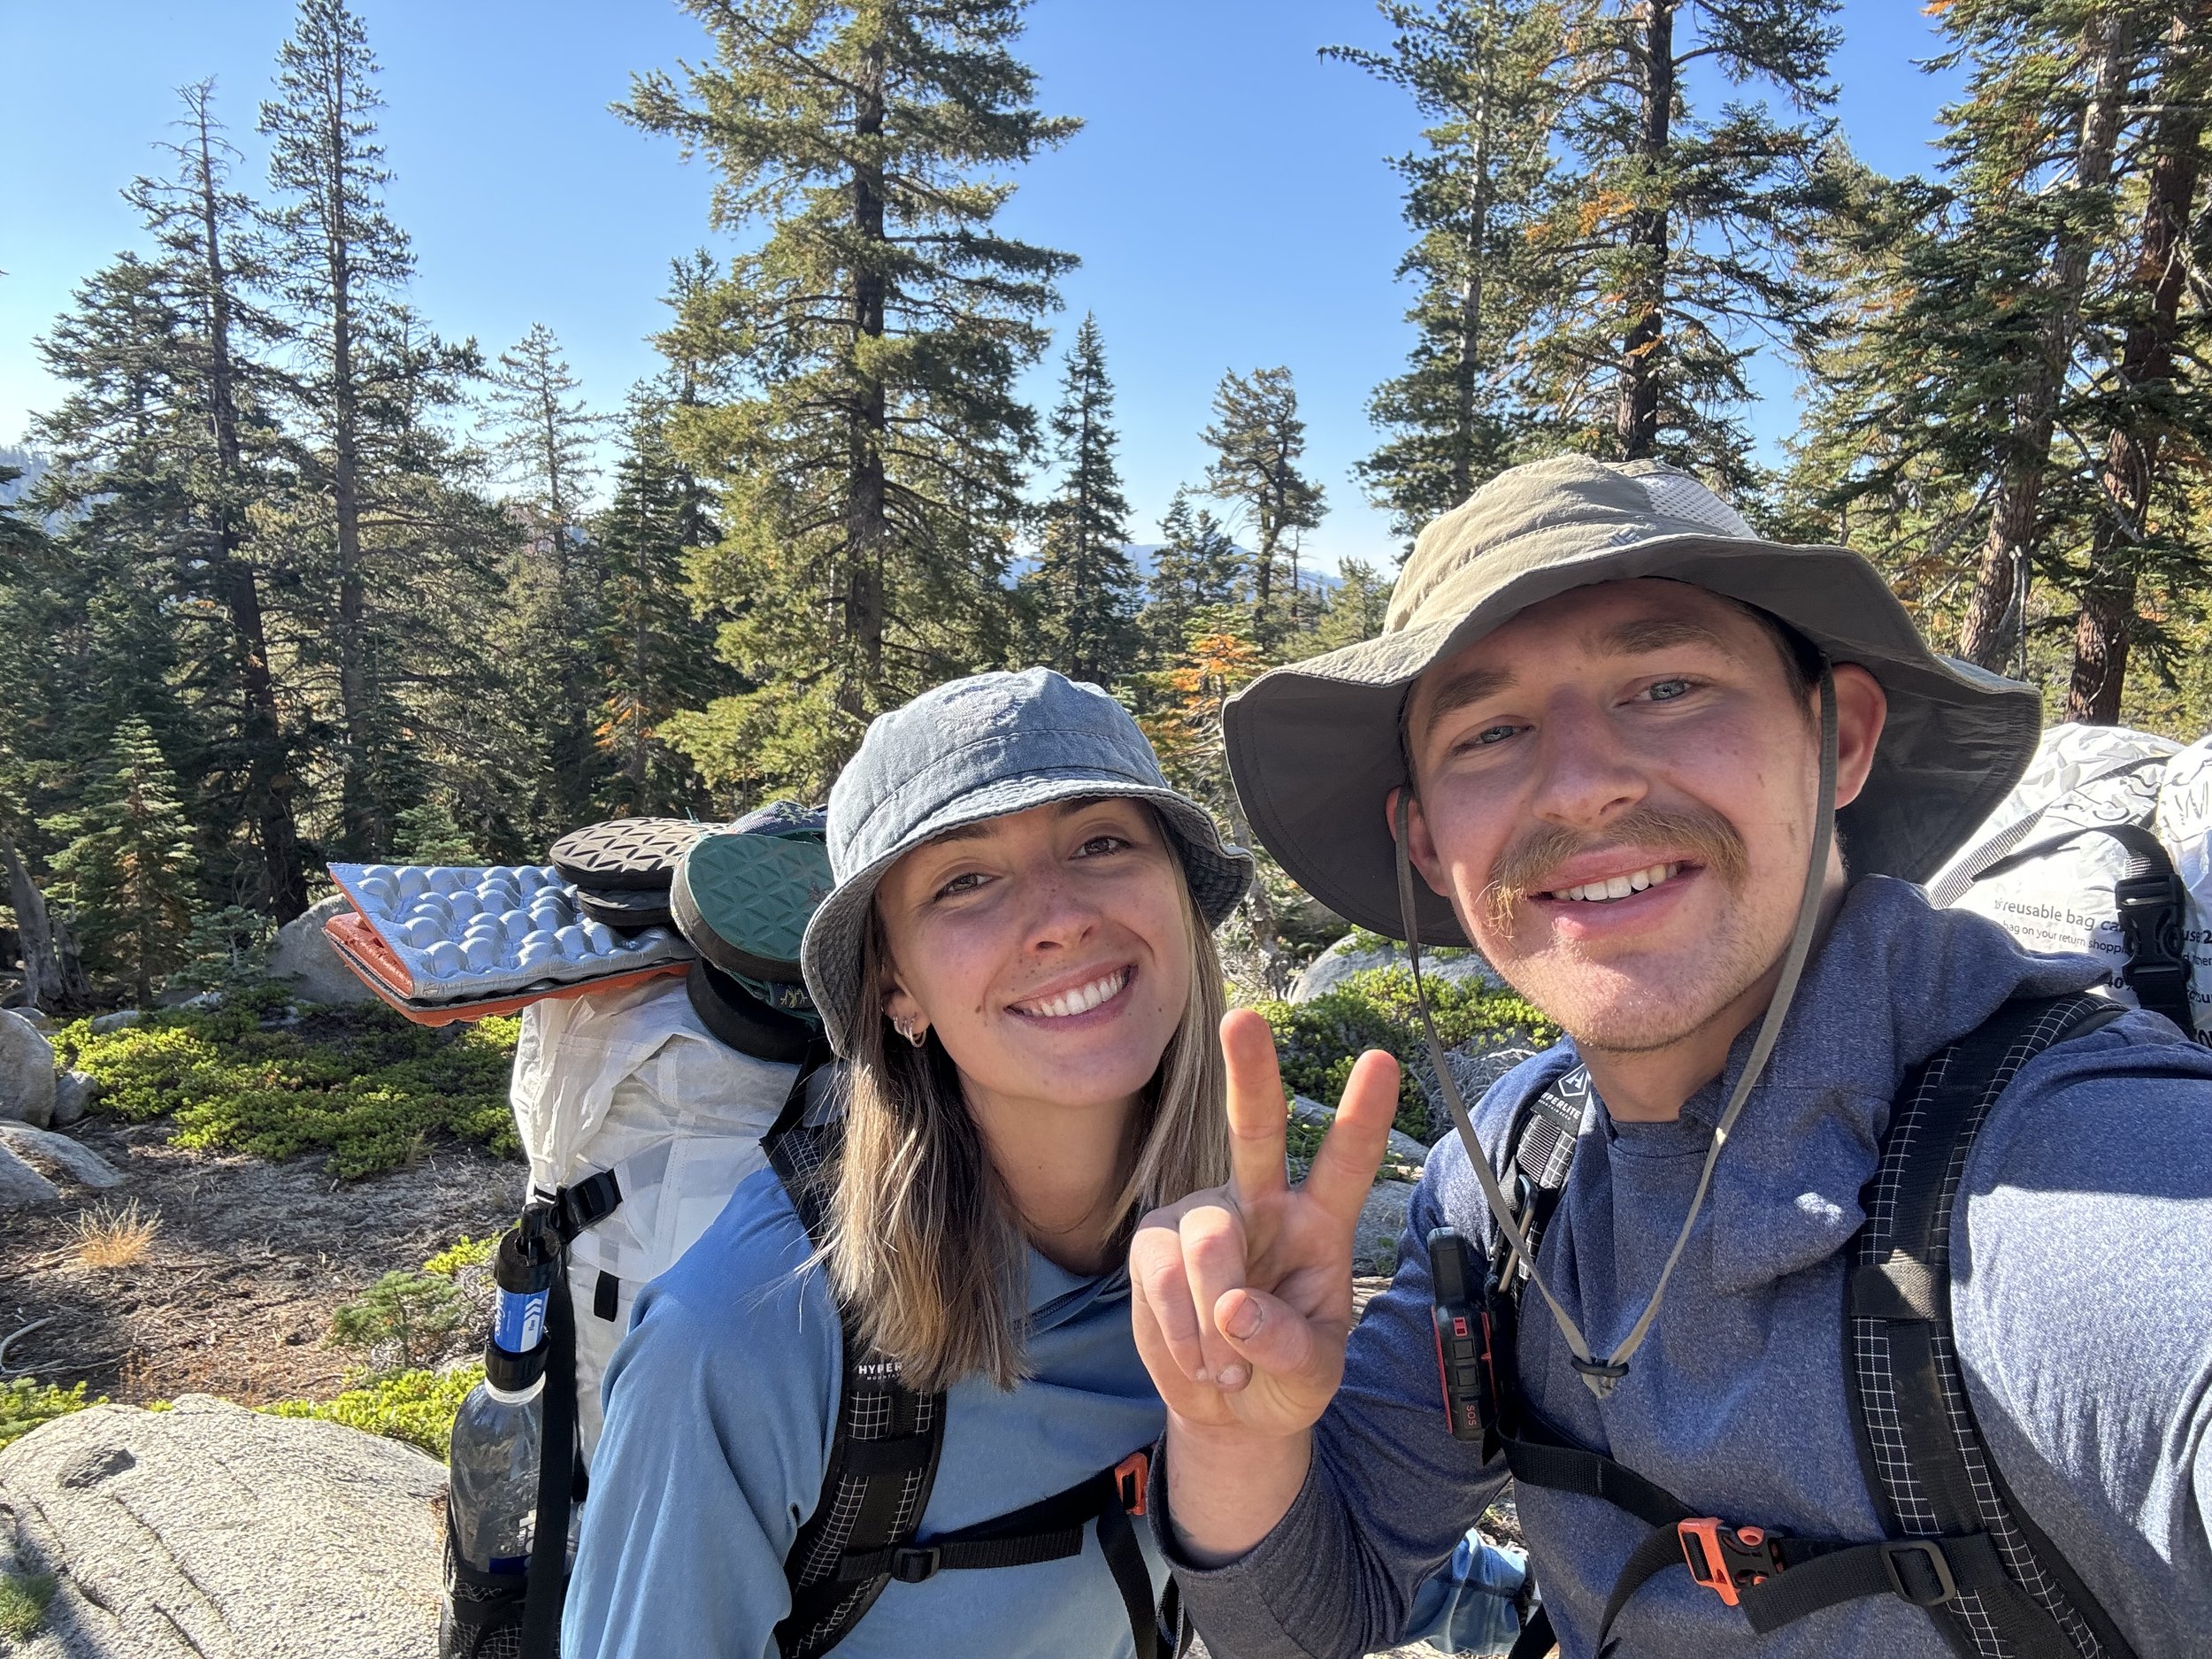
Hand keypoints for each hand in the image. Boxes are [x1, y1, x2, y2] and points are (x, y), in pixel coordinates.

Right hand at [1130, 1008, 1399, 1438]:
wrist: (1228, 1408)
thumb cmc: (1285, 1374)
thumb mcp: (1313, 1377)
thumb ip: (1288, 1346)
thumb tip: (1233, 1309)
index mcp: (1321, 1223)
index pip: (1346, 1163)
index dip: (1361, 1114)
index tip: (1380, 1060)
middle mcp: (1262, 1203)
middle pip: (1254, 1131)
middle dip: (1249, 1074)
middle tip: (1244, 1019)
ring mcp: (1203, 1218)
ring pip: (1207, 1240)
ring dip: (1216, 1319)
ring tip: (1228, 1367)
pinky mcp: (1154, 1244)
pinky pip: (1160, 1276)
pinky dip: (1180, 1330)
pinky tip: (1197, 1359)